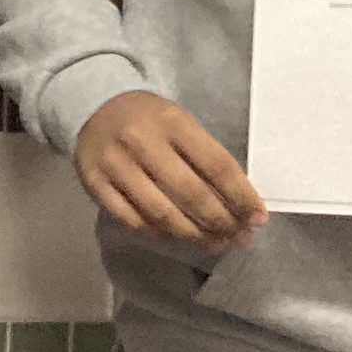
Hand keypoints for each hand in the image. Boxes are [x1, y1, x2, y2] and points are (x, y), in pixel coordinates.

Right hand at [76, 90, 266, 252]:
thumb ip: (205, 157)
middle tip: (238, 237)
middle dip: (221, 222)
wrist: (94, 106)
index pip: (216, 165)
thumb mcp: (181, 122)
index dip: (241, 196)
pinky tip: (176, 236)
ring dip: (193, 235)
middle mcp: (142, 142)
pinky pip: (132, 220)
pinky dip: (159, 233)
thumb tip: (238, 202)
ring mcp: (115, 165)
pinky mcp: (95, 184)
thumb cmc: (149, 118)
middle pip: (191, 194)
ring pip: (161, 213)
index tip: (257, 218)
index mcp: (173, 122)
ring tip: (214, 244)